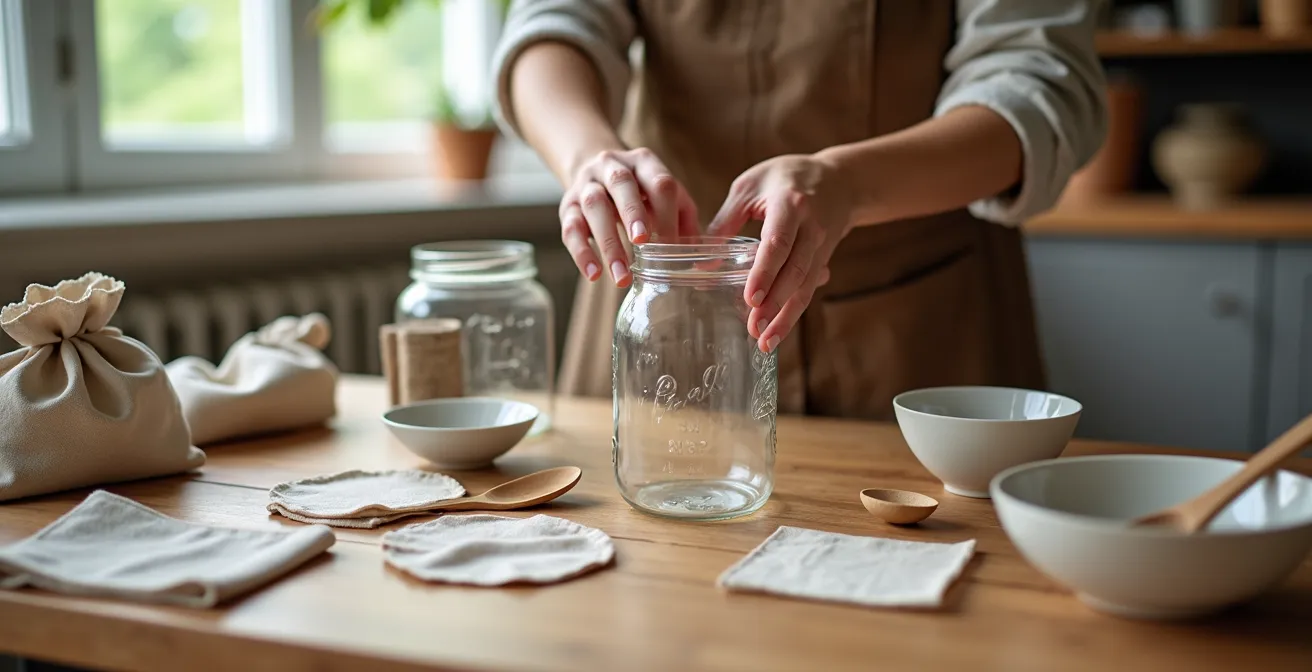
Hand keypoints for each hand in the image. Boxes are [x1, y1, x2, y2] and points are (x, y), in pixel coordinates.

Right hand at [559, 148, 699, 286]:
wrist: (594, 171)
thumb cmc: (641, 192)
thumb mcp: (665, 196)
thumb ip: (684, 221)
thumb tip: (704, 259)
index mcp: (644, 162)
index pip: (658, 182)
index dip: (666, 214)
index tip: (672, 247)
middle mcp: (612, 166)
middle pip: (622, 184)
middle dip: (632, 213)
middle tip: (641, 244)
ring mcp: (587, 184)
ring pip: (594, 207)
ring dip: (608, 242)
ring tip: (622, 276)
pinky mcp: (567, 205)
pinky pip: (570, 227)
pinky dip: (581, 252)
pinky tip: (594, 274)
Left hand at [708, 154, 853, 352]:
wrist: (841, 180)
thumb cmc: (786, 178)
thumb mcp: (750, 187)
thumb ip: (726, 221)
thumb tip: (702, 261)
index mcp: (790, 204)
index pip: (778, 242)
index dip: (765, 272)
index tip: (750, 298)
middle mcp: (811, 228)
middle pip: (795, 271)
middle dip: (775, 303)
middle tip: (754, 329)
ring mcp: (821, 246)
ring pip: (805, 287)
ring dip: (786, 317)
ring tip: (765, 342)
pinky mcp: (823, 261)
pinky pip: (808, 290)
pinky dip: (792, 313)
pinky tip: (776, 332)